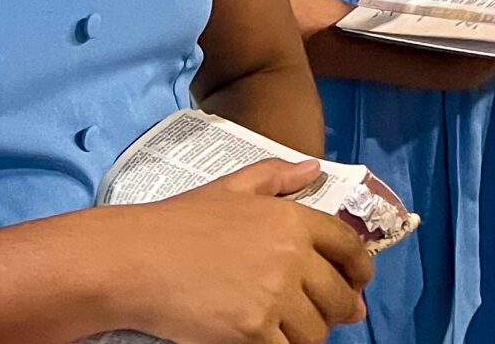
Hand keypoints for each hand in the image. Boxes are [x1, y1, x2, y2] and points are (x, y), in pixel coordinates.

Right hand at [113, 159, 372, 343]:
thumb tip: (314, 168)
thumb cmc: (178, 222)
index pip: (350, 249)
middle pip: (341, 297)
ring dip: (308, 334)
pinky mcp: (253, 332)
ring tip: (288, 328)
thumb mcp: (229, 187)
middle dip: (338, 309)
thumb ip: (276, 176)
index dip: (360, 271)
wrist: (134, 260)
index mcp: (290, 219)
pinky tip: (266, 339)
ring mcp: (273, 297)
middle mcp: (291, 256)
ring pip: (317, 331)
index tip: (357, 284)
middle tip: (325, 315)